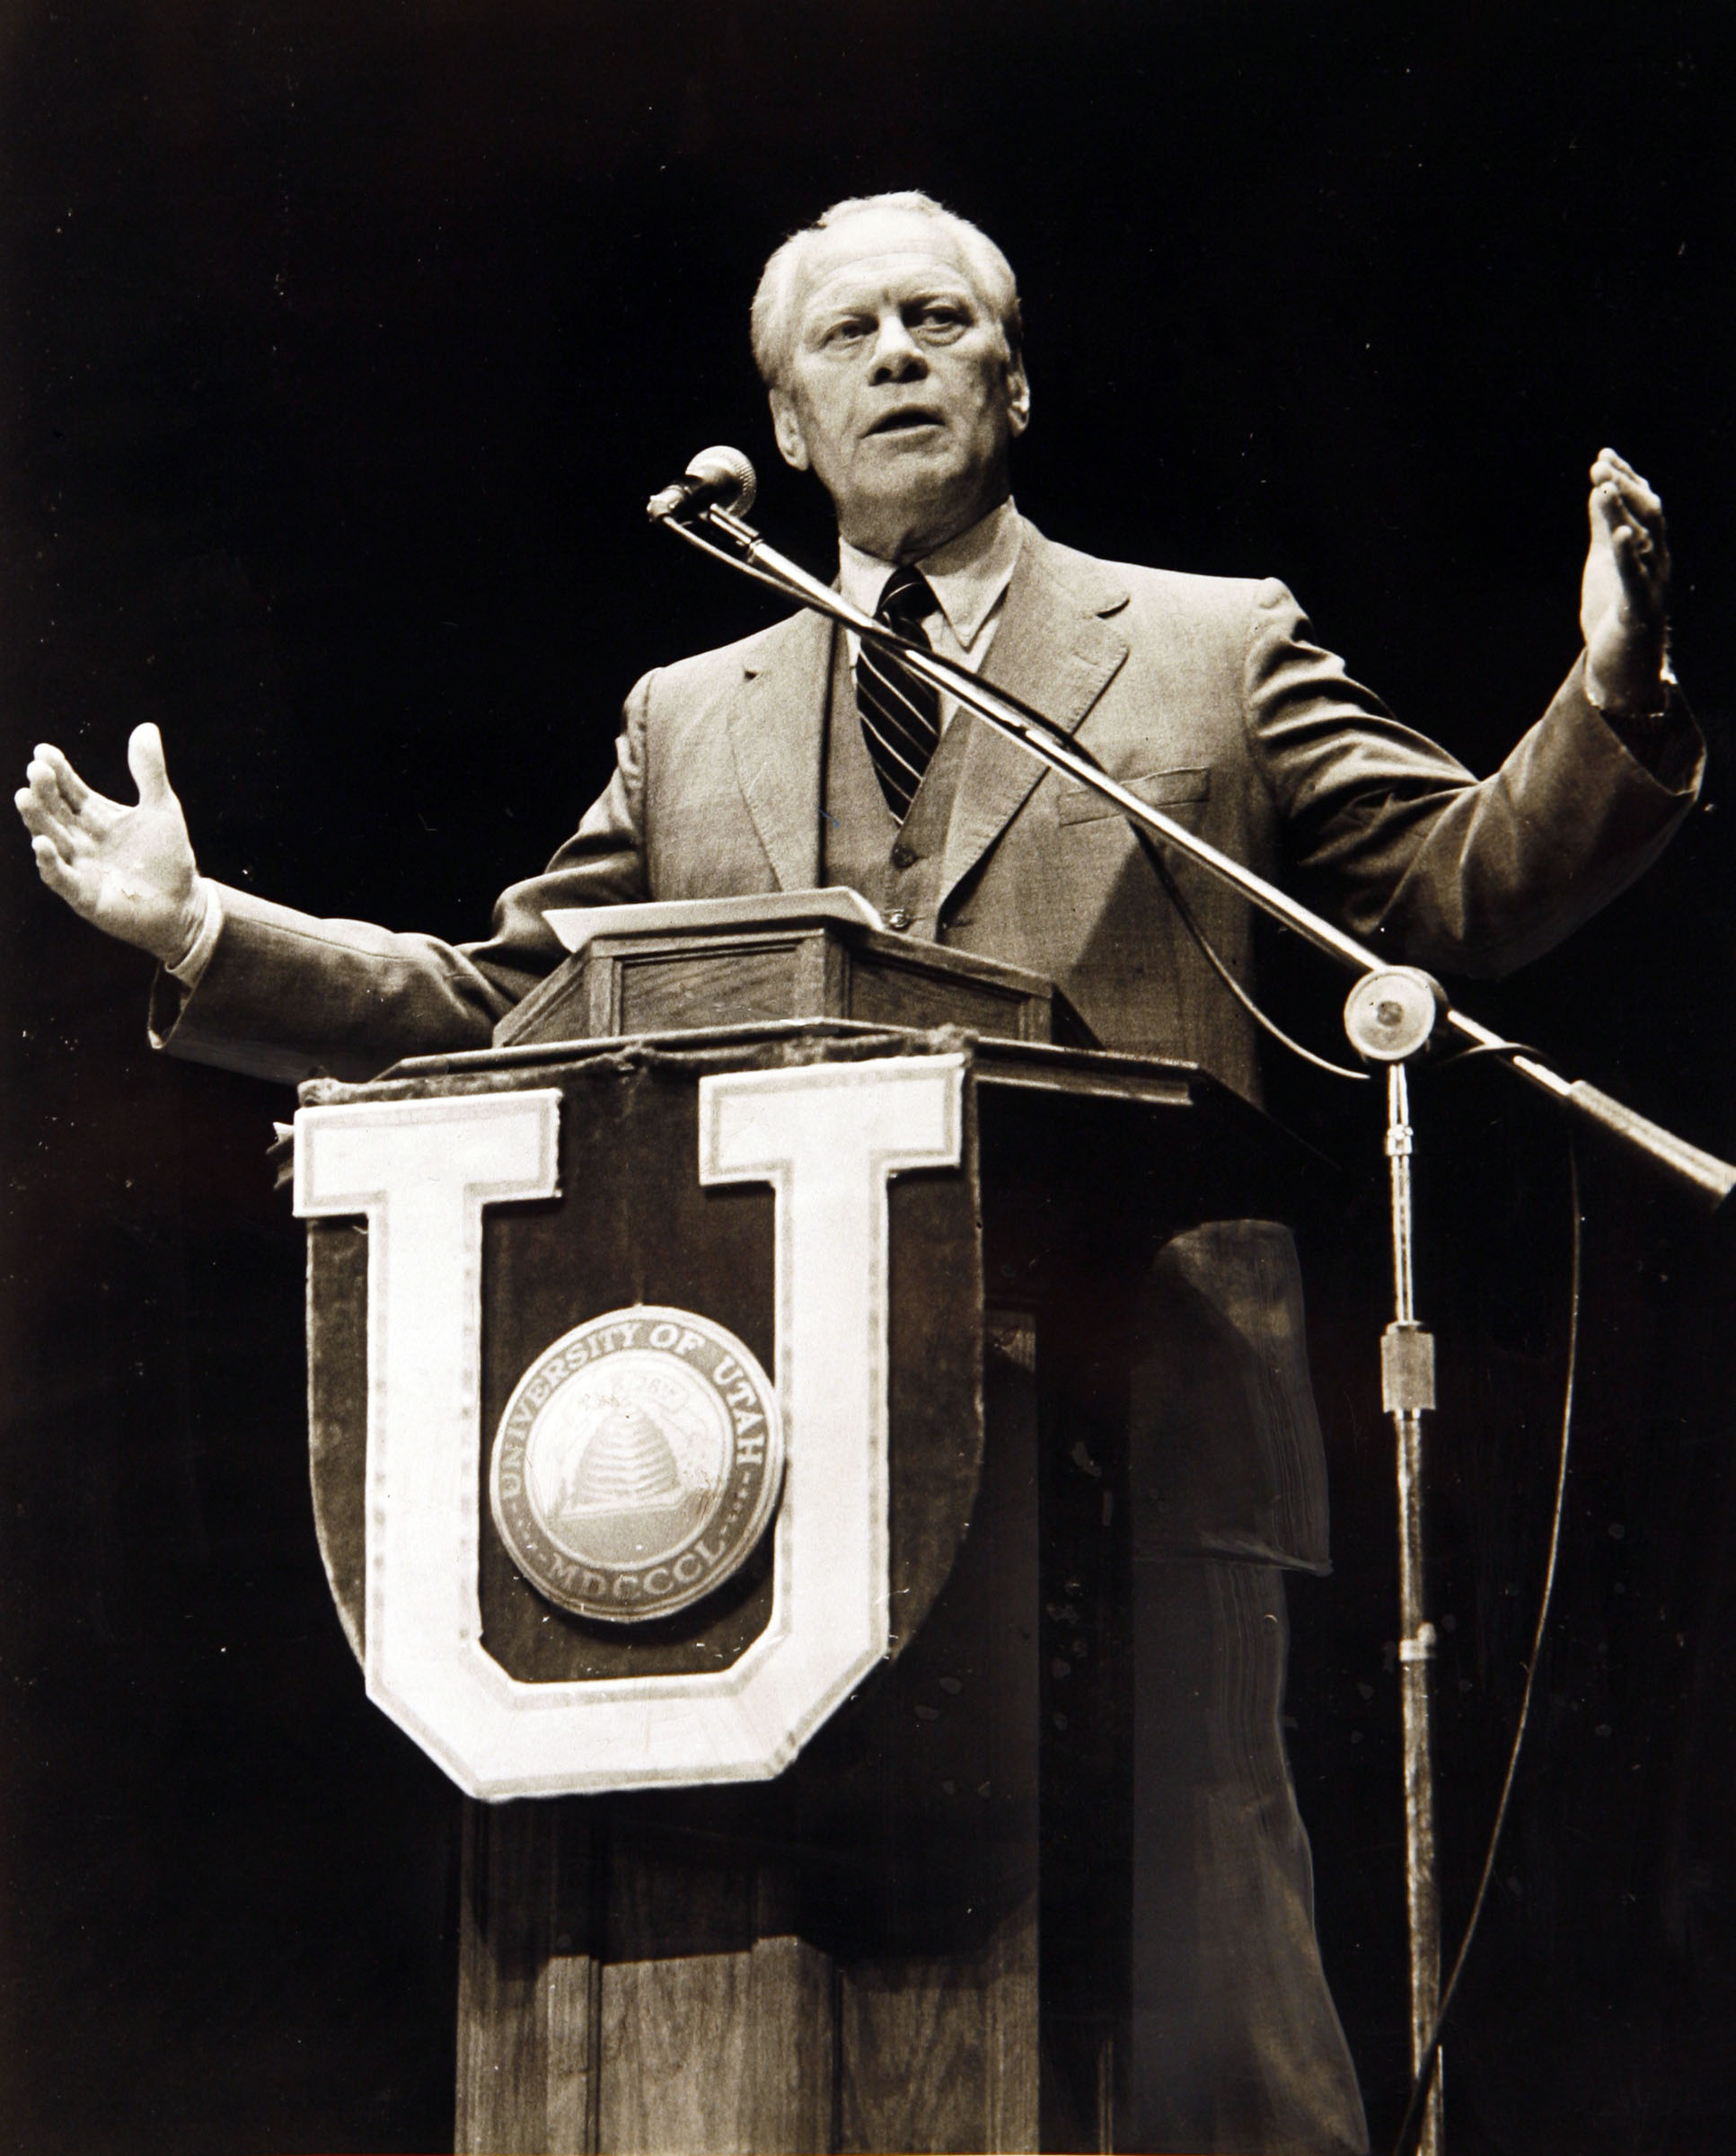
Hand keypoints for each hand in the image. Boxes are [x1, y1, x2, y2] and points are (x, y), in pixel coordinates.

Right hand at [15, 723, 204, 961]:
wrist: (184, 905)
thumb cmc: (167, 858)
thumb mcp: (162, 808)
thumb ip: (150, 772)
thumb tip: (145, 727)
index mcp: (95, 816)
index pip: (69, 789)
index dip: (57, 771)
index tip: (44, 751)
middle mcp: (80, 839)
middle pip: (55, 811)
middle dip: (44, 791)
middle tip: (36, 770)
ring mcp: (79, 867)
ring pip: (50, 839)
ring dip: (37, 820)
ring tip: (24, 796)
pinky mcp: (84, 896)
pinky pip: (61, 878)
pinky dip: (50, 863)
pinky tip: (42, 844)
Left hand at [1580, 447, 1670, 713]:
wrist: (1623, 664)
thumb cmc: (1615, 608)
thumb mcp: (1605, 560)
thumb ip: (1604, 527)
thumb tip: (1599, 488)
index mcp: (1648, 547)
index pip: (1643, 504)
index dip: (1626, 477)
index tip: (1604, 455)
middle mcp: (1657, 560)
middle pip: (1650, 514)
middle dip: (1626, 486)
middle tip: (1600, 466)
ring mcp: (1652, 584)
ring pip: (1645, 540)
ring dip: (1625, 512)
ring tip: (1605, 488)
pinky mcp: (1639, 610)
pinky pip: (1636, 579)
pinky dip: (1628, 555)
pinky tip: (1619, 535)